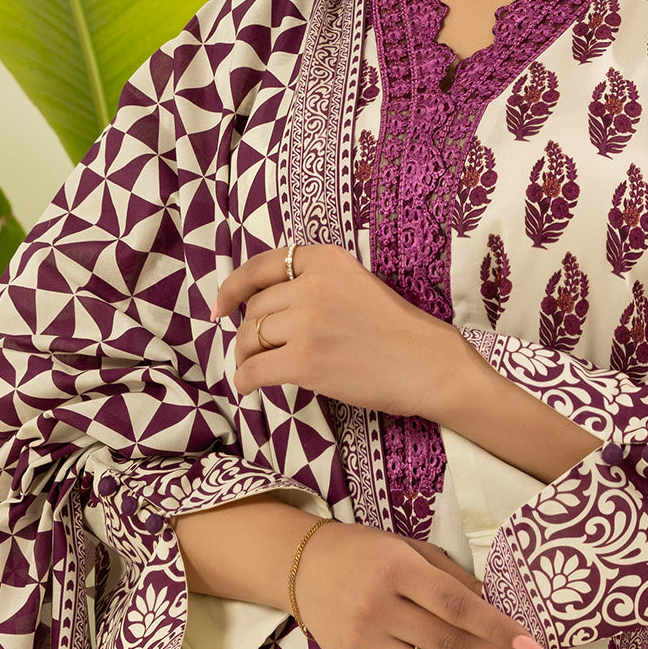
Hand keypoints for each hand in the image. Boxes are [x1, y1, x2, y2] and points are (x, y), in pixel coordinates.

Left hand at [213, 243, 475, 418]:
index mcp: (325, 259)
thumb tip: (258, 307)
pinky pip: (254, 371)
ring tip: (257, 370)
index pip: (259, 266)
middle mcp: (311, 284)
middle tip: (257, 352)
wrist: (427, 365)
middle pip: (254, 309)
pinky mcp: (304, 361)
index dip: (232, 289)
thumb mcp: (355, 283)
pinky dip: (245, 382)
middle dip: (250, 332)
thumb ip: (312, 284)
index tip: (220, 307)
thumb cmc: (396, 330)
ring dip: (246, 358)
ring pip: (248, 339)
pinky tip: (250, 389)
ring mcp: (306, 323)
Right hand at [293, 521, 549, 648]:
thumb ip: (451, 577)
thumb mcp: (408, 548)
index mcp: (397, 570)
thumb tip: (496, 609)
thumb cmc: (364, 551)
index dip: (497, 629)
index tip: (533, 646)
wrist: (301, 567)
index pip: (456, 605)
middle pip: (449, 645)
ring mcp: (365, 644)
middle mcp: (379, 609)